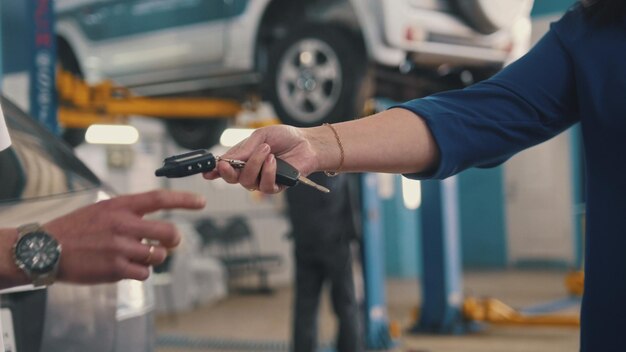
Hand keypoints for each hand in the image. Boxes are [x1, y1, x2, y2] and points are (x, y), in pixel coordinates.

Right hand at [44, 189, 204, 283]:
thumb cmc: (76, 229)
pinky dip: (139, 272)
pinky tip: (125, 267)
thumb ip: (129, 213)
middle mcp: (123, 224)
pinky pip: (143, 273)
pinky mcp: (115, 268)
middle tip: (169, 242)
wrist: (45, 249)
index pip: (160, 198)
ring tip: (137, 256)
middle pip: (169, 232)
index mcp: (121, 206)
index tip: (202, 202)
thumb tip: (156, 226)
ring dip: (153, 258)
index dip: (184, 200)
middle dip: (173, 240)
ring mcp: (119, 247)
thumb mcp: (103, 209)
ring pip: (158, 256)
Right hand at [204, 125, 317, 192]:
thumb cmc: (284, 137)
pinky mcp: (275, 187)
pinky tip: (274, 161)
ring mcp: (262, 180)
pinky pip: (265, 187)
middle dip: (227, 172)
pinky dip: (268, 172)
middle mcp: (251, 171)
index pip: (225, 167)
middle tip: (228, 163)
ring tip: (266, 150)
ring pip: (247, 182)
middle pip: (232, 179)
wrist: (307, 143)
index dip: (214, 170)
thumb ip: (244, 147)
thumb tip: (226, 158)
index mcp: (244, 158)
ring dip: (255, 165)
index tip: (207, 171)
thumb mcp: (261, 135)